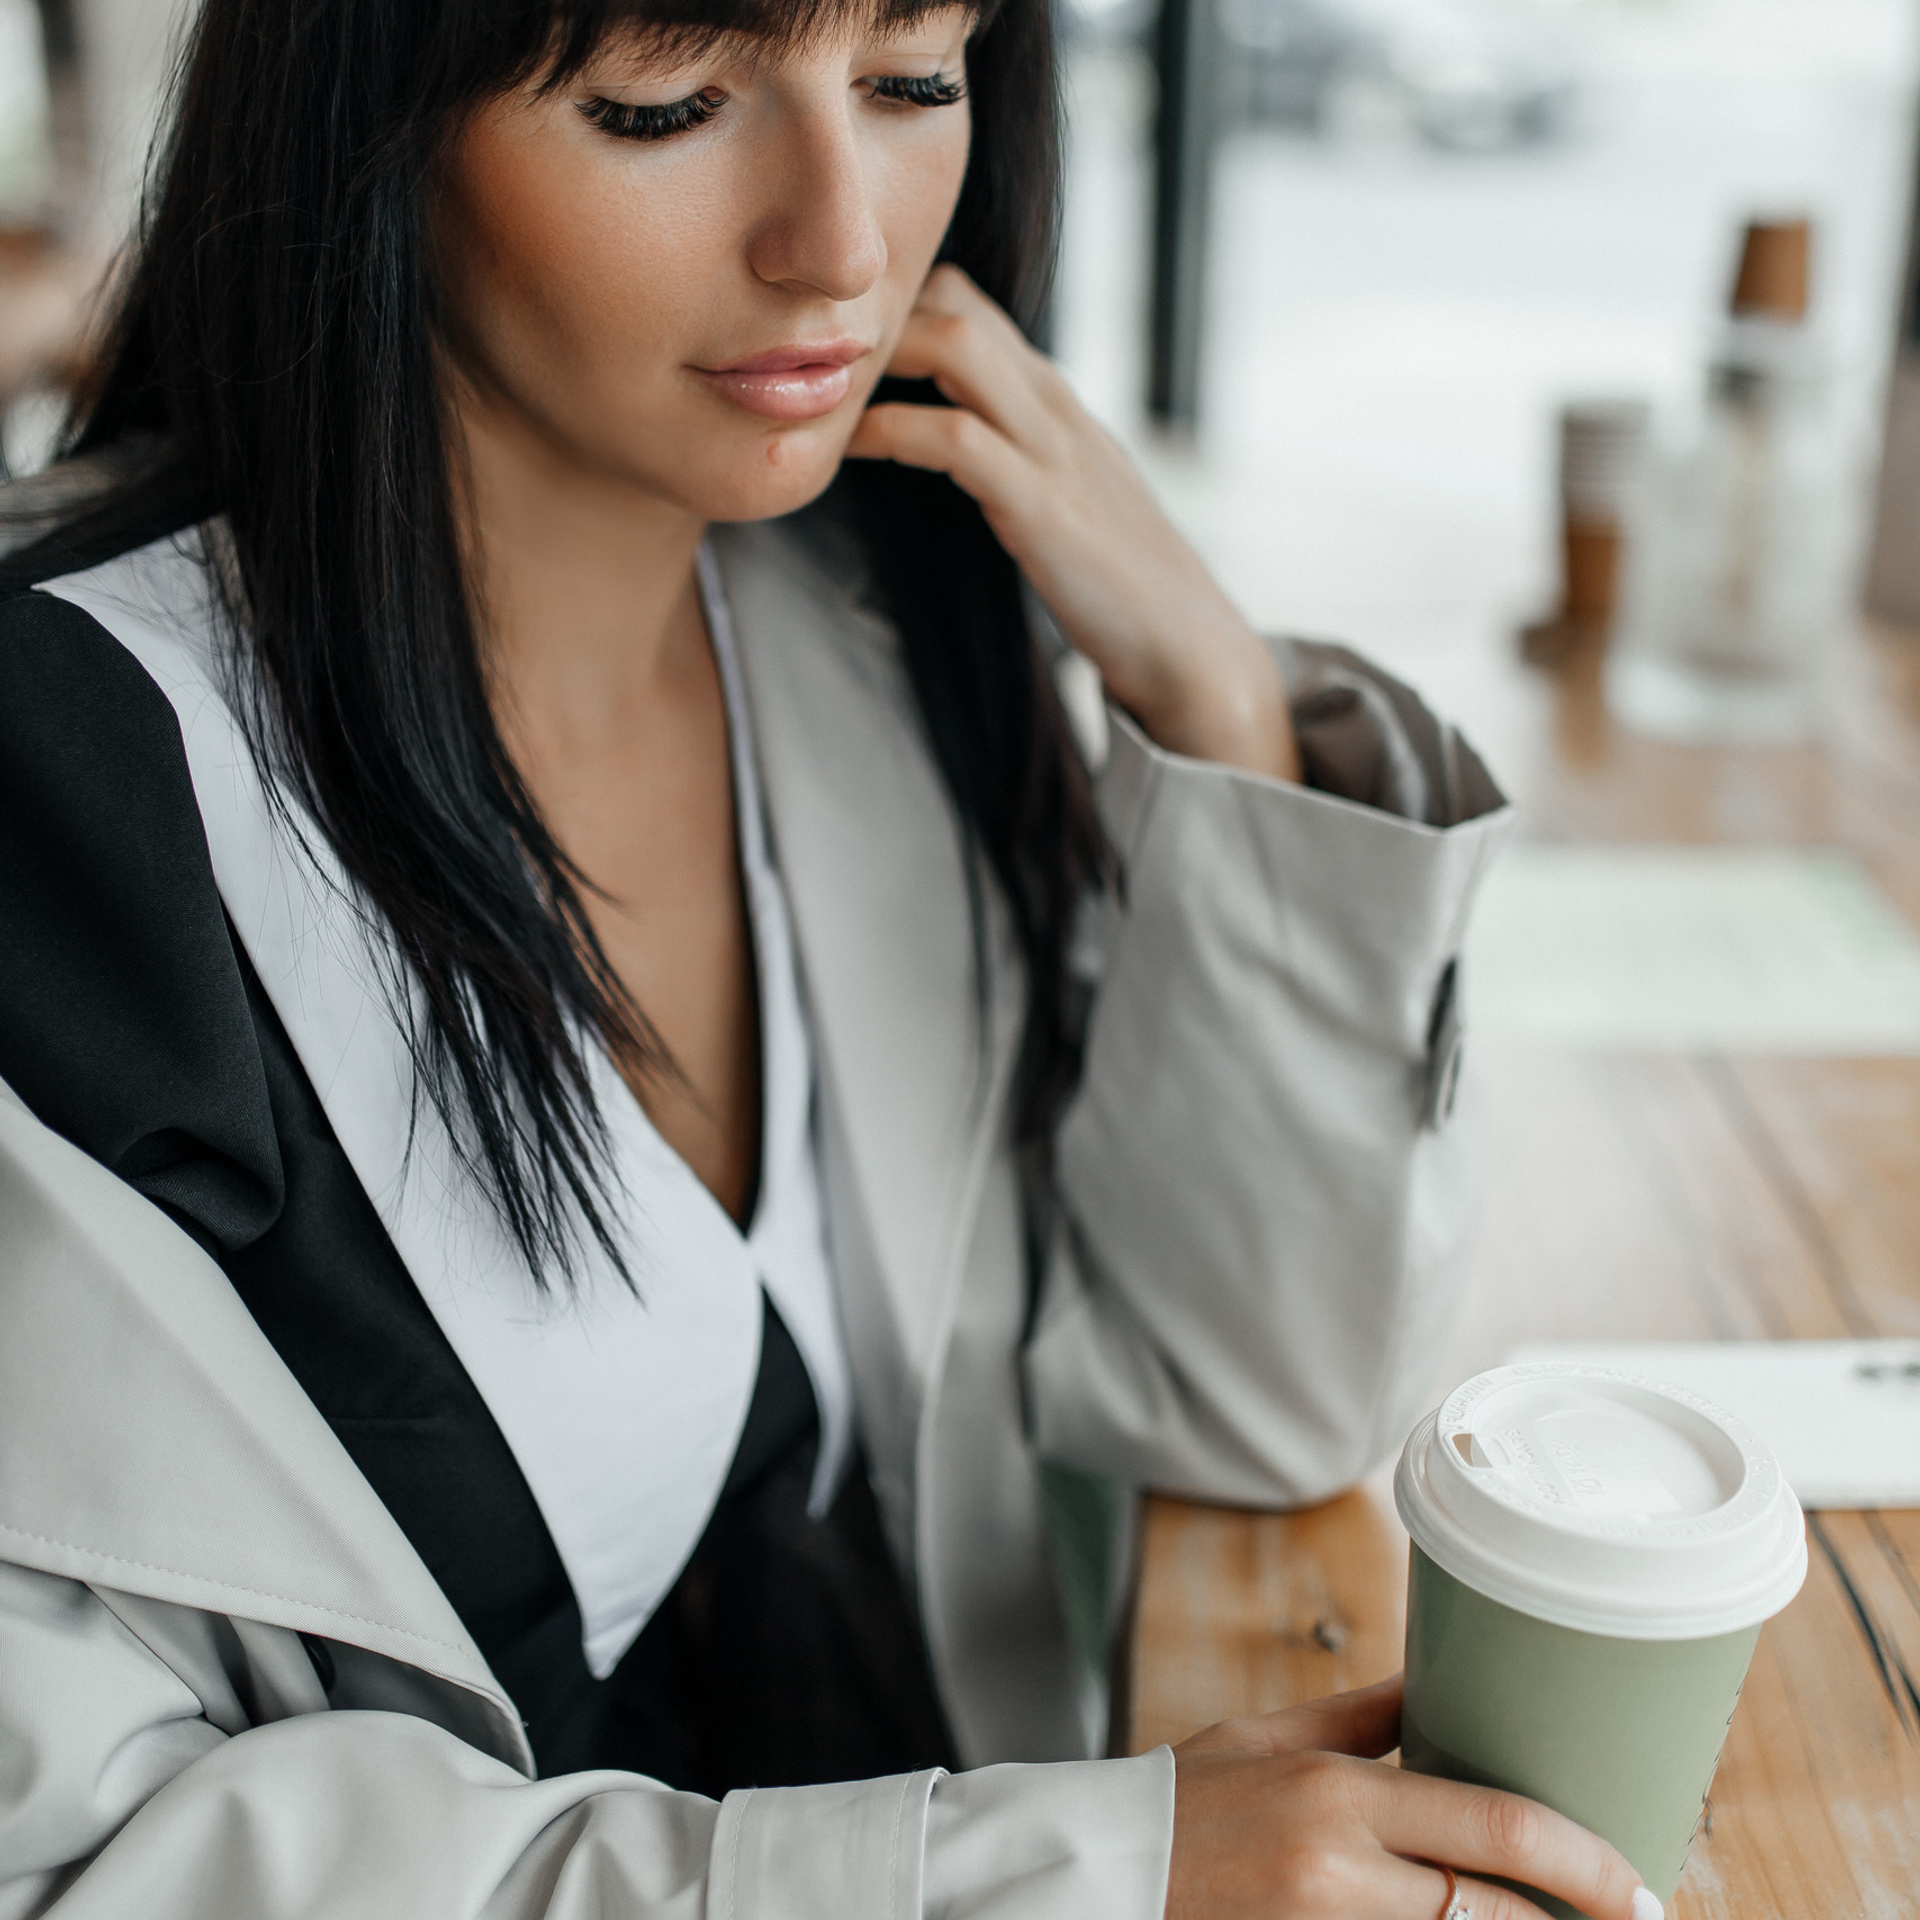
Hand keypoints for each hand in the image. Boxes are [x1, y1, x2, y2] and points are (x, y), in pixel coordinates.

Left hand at [847, 265, 1299, 781]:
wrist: (1187, 647)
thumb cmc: (1119, 586)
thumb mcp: (1065, 498)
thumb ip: (1016, 462)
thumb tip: (954, 453)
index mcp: (1056, 403)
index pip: (971, 306)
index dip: (898, 312)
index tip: (832, 354)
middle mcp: (1054, 406)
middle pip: (956, 301)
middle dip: (875, 317)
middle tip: (805, 364)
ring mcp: (1051, 449)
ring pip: (955, 344)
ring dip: (876, 357)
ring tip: (818, 391)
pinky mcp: (1041, 504)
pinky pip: (954, 437)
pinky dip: (892, 430)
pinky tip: (851, 449)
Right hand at [1169, 1677, 1657, 1919]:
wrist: (1094, 1877)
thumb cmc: (1177, 1803)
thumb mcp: (1262, 1739)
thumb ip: (1359, 1720)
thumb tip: (1436, 1683)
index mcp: (1334, 1792)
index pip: (1491, 1825)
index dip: (1583, 1860)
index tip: (1638, 1886)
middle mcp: (1339, 1867)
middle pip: (1495, 1906)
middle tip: (1640, 1919)